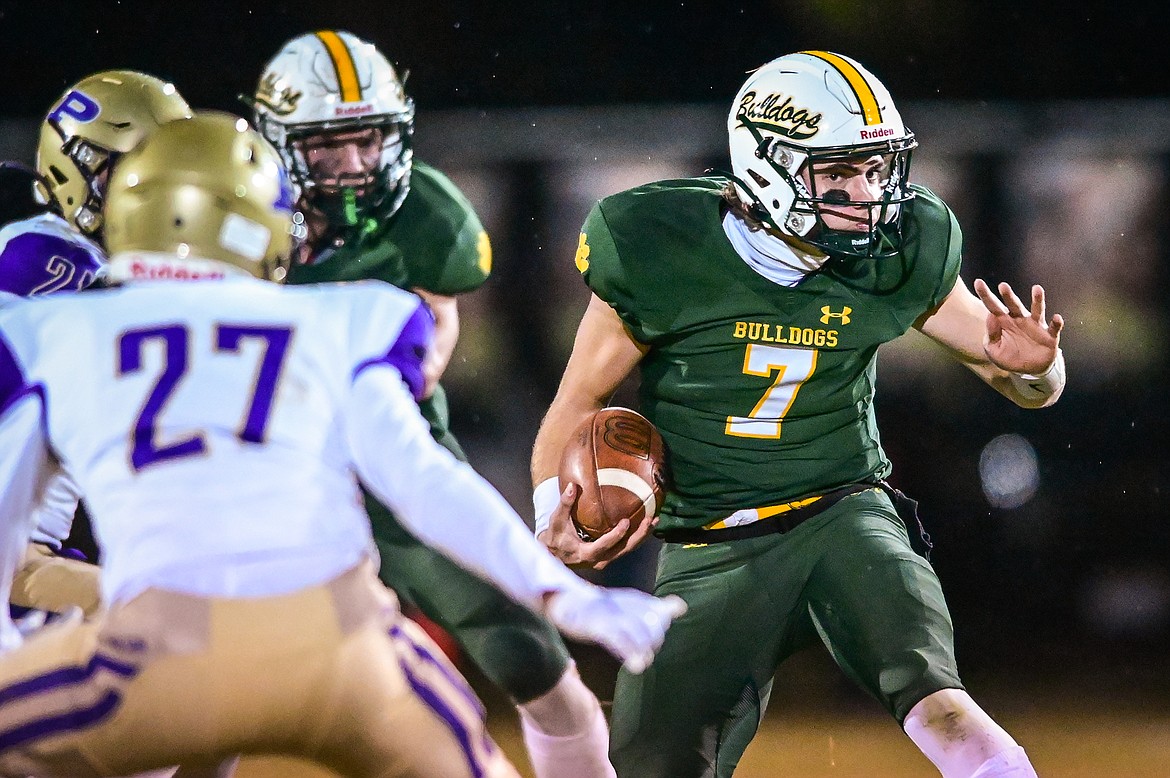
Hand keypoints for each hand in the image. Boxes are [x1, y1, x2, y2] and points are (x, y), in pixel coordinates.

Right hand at [537, 482, 657, 570]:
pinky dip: (637, 537)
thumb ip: (565, 504)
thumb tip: (572, 486)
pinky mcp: (609, 556)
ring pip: (628, 550)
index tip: (626, 522)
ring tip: (655, 521)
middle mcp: (599, 561)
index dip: (616, 535)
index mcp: (586, 554)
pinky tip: (647, 525)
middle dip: (638, 536)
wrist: (553, 555)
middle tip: (650, 520)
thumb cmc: (554, 537)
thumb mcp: (557, 521)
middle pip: (623, 550)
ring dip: (642, 536)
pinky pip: (626, 548)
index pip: (603, 546)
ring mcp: (606, 560)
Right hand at [544, 585, 685, 672]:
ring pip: (637, 630)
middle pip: (650, 622)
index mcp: (633, 599)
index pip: (658, 612)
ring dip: (643, 647)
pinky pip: (618, 638)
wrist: (564, 601)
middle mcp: (624, 603)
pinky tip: (636, 665)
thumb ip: (655, 607)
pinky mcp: (596, 624)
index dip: (659, 627)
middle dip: (652, 640)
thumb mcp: (629, 605)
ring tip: (643, 662)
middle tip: (644, 653)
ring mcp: (610, 613)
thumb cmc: (599, 609)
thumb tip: (681, 605)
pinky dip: (629, 651)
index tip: (651, 641)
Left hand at [973, 279, 1063, 373]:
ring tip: (1037, 289)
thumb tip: (990, 317)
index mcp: (1004, 322)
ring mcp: (1036, 326)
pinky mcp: (1049, 336)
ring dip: (1038, 300)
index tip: (978, 282)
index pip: (993, 306)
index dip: (986, 295)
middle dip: (1008, 295)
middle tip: (1002, 286)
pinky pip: (1054, 328)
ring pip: (1038, 310)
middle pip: (1014, 305)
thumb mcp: (994, 350)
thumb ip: (991, 335)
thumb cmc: (1009, 356)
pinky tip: (1057, 318)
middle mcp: (1020, 320)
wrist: (1029, 370)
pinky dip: (1057, 323)